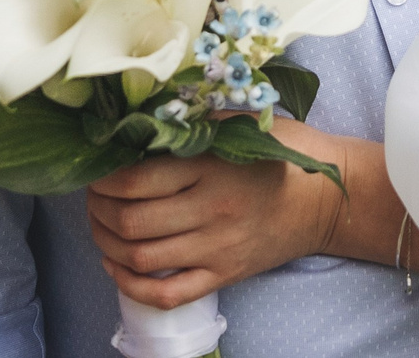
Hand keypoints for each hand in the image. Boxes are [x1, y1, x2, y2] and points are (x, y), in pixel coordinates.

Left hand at [86, 118, 348, 307]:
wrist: (326, 199)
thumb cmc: (283, 151)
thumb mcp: (240, 124)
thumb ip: (192, 125)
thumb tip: (136, 125)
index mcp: (211, 168)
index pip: (135, 181)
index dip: (103, 179)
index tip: (96, 170)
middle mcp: (210, 211)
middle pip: (132, 222)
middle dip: (98, 210)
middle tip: (93, 196)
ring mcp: (216, 248)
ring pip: (141, 259)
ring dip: (107, 244)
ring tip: (101, 225)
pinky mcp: (223, 274)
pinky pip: (168, 294)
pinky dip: (132, 286)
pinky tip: (117, 266)